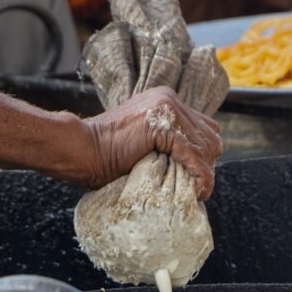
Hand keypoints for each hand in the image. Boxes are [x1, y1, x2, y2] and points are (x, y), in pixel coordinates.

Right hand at [83, 87, 222, 197]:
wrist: (81, 150)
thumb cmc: (105, 155)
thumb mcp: (143, 144)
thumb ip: (165, 144)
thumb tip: (192, 165)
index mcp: (164, 101)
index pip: (203, 127)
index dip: (202, 154)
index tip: (193, 177)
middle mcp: (169, 99)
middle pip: (210, 135)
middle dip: (206, 163)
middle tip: (195, 186)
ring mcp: (167, 108)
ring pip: (207, 145)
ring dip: (204, 172)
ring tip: (196, 192)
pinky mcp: (163, 125)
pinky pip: (195, 155)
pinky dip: (200, 176)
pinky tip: (197, 191)